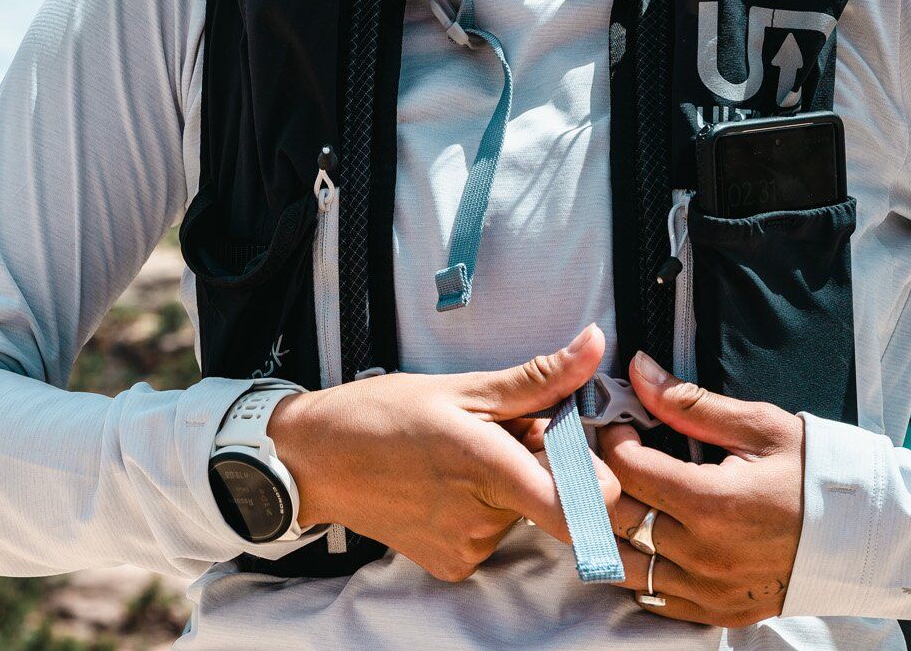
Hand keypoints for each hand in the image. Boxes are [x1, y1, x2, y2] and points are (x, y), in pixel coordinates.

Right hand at [267, 323, 618, 582]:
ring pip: (520, 513)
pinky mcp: (453, 565)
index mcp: (487, 467)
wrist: (313, 460)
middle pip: (552, 497)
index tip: (580, 455)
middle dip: (539, 464)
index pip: (581, 506)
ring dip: (506, 485)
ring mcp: (466, 547)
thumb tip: (593, 346)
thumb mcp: (459, 387)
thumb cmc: (378, 415)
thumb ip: (538, 378)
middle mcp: (481, 519)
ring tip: (456, 457)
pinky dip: (479, 509)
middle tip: (496, 436)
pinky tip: (442, 485)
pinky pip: (492, 534)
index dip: (596, 482)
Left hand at [598, 351, 805, 626]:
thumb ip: (690, 403)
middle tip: (607, 458)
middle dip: (598, 480)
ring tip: (616, 499)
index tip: (623, 426)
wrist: (874, 538)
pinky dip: (635, 568)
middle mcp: (704, 554)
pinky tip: (639, 540)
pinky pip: (651, 596)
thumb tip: (638, 370)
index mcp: (713, 503)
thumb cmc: (819, 474)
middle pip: (612, 517)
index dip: (613, 440)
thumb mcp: (760, 428)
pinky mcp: (717, 612)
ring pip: (621, 563)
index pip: (626, 470)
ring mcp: (709, 589)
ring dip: (606, 530)